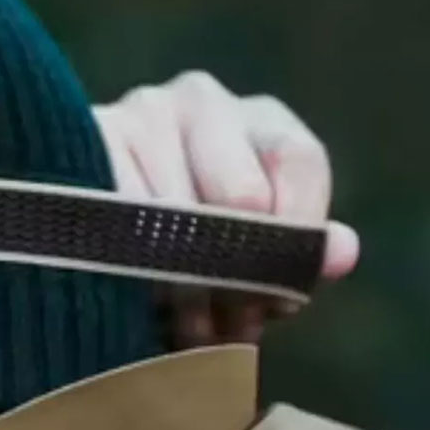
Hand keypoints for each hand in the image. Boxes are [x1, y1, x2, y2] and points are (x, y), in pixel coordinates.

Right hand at [93, 71, 359, 347]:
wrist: (93, 221)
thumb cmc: (192, 234)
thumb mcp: (254, 245)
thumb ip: (298, 248)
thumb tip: (342, 253)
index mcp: (259, 118)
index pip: (298, 162)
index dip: (296, 238)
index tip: (282, 301)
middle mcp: (200, 99)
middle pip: (241, 194)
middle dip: (239, 273)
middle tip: (232, 327)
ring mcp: (139, 115)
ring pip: (177, 217)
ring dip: (185, 286)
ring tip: (187, 331)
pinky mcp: (87, 143)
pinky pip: (120, 217)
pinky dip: (133, 267)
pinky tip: (140, 301)